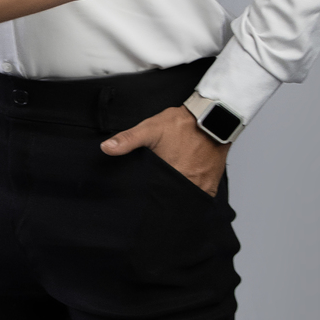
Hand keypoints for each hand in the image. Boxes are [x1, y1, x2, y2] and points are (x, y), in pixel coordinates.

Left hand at [101, 104, 228, 195]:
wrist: (213, 118)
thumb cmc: (182, 124)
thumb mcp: (150, 129)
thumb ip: (128, 140)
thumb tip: (106, 148)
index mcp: (172, 175)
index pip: (158, 199)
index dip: (150, 201)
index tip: (145, 201)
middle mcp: (189, 184)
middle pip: (172, 201)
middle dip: (163, 200)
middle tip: (156, 197)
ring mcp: (203, 185)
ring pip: (186, 200)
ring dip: (178, 198)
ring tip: (169, 193)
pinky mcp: (212, 183)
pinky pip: (200, 195)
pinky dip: (192, 194)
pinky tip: (184, 188)